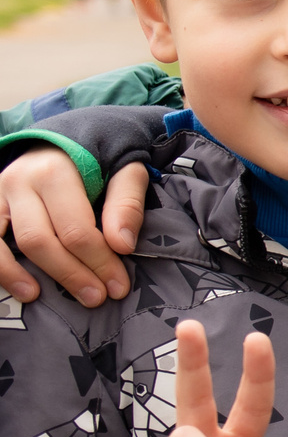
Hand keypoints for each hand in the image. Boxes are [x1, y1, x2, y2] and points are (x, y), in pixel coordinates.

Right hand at [0, 153, 145, 306]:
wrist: (61, 139)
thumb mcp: (125, 169)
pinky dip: (1, 268)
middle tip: (96, 297)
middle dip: (71, 274)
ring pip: (9, 244)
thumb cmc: (98, 158)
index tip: (118, 286)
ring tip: (44, 297)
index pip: (76, 229)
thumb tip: (122, 245)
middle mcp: (21, 182)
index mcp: (56, 172)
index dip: (99, 262)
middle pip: (41, 240)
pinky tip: (20, 287)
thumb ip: (126, 204)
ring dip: (25, 276)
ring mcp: (0, 194)